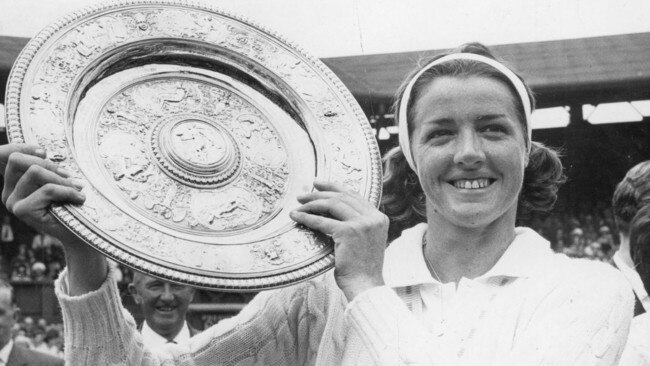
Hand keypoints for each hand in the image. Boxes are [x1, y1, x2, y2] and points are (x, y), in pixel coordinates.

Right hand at [1, 143, 106, 293]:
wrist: (81, 233)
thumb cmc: (72, 205)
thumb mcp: (58, 181)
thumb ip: (47, 169)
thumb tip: (43, 151)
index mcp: (14, 183)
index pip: (4, 156)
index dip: (21, 147)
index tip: (44, 151)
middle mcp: (8, 193)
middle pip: (18, 160)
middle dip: (47, 164)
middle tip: (69, 176)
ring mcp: (13, 202)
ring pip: (34, 172)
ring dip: (61, 179)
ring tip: (77, 188)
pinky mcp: (22, 210)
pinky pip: (47, 189)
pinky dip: (67, 191)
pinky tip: (79, 199)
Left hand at [290, 180, 387, 299]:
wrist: (365, 286)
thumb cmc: (362, 268)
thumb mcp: (366, 241)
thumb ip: (358, 225)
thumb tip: (335, 214)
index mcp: (379, 217)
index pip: (354, 196)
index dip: (335, 188)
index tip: (319, 185)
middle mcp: (373, 217)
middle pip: (342, 197)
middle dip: (320, 192)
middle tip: (304, 193)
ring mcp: (362, 224)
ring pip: (332, 204)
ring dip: (312, 203)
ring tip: (298, 204)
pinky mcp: (348, 232)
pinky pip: (322, 221)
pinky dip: (307, 218)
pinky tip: (296, 217)